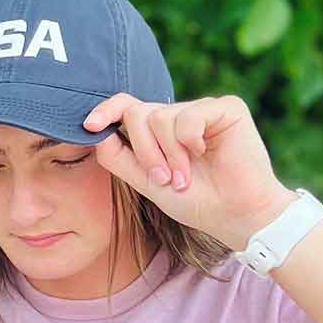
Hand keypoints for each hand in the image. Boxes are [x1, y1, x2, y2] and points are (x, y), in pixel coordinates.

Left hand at [83, 93, 298, 249]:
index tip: (90, 125)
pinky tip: (205, 154)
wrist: (233, 214)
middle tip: (164, 179)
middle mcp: (177, 116)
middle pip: (137, 114)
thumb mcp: (145, 182)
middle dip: (144, 151)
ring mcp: (201, 110)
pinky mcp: (226, 108)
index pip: (126, 108)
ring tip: (185, 177)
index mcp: (157, 133)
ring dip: (169, 154)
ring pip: (161, 117)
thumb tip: (95, 131)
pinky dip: (189, 141)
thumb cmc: (193, 201)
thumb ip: (118, 158)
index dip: (106, 111)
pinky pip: (189, 115)